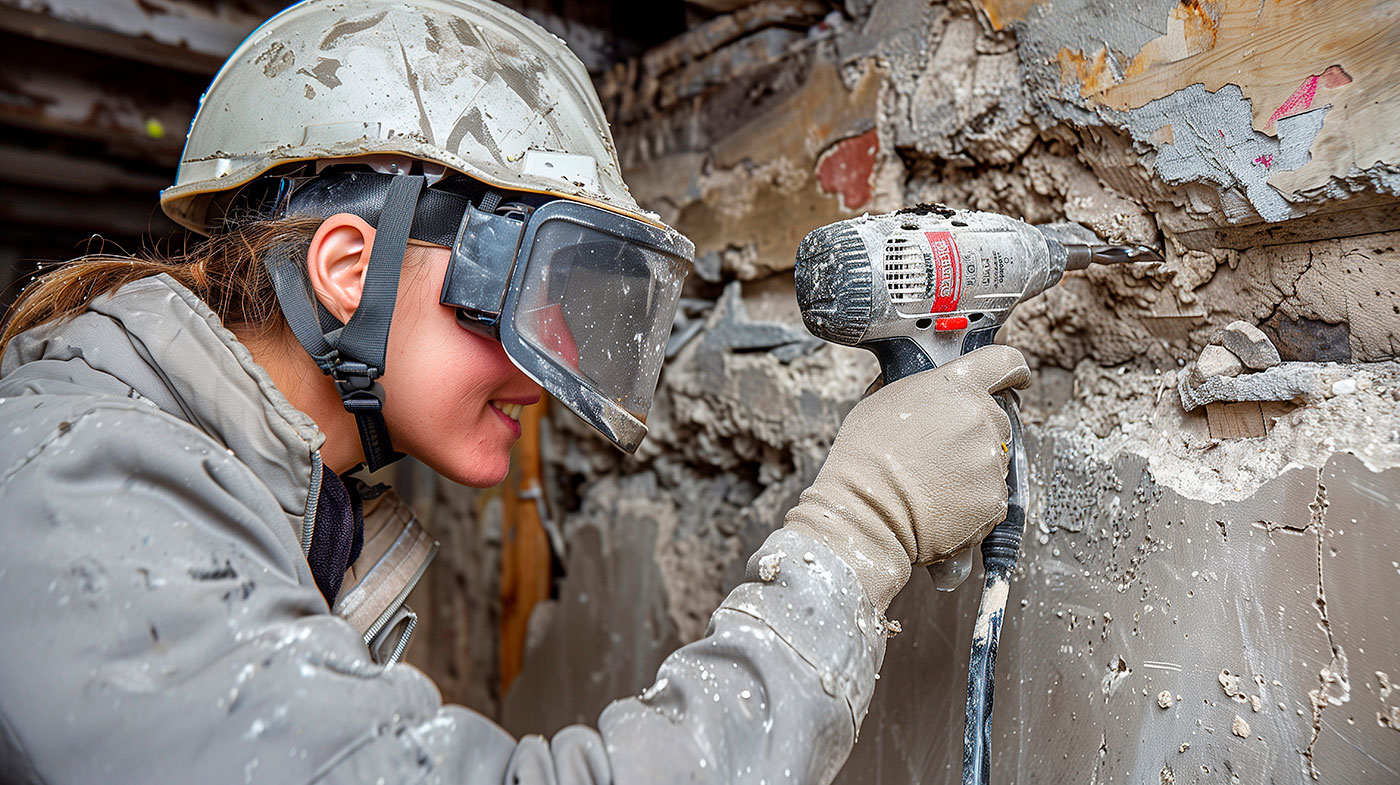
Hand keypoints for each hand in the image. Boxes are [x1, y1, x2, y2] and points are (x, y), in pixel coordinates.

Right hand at [783, 345, 1030, 611]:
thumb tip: (930, 387)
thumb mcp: (881, 399)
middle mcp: (979, 417)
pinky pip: (992, 492)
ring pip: (993, 457)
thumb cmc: (865, 458)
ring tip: (933, 479)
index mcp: (954, 386)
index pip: (1004, 362)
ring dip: (972, 466)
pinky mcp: (995, 497)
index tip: (1016, 377)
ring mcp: (991, 458)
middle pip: (996, 416)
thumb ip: (920, 387)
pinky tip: (941, 500)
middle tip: (941, 449)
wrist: (867, 512)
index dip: (1013, 370)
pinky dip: (972, 498)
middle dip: (974, 431)